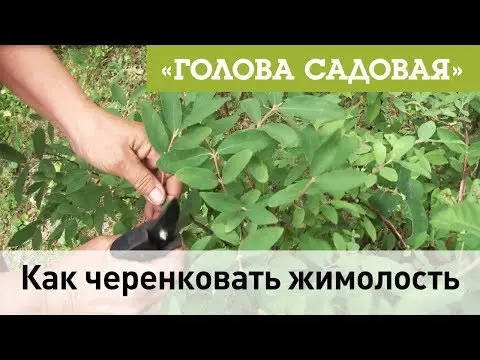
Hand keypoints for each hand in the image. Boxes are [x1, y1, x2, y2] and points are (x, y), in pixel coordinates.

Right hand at [49, 235, 183, 313]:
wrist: (52, 300)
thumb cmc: (74, 271)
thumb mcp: (103, 246)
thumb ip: (132, 242)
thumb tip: (150, 237)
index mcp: (137, 280)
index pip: (175, 265)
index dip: (179, 251)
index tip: (174, 243)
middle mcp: (142, 302)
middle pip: (173, 281)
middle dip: (172, 264)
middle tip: (164, 252)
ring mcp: (137, 315)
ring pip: (163, 296)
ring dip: (163, 280)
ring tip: (151, 268)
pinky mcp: (131, 321)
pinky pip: (150, 306)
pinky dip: (151, 294)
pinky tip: (139, 284)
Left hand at [67, 103, 181, 219]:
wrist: (76, 124)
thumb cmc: (99, 139)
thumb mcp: (121, 163)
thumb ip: (143, 181)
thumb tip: (161, 199)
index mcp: (155, 144)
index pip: (172, 170)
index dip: (172, 190)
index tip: (167, 210)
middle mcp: (154, 148)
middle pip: (165, 175)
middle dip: (164, 196)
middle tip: (158, 218)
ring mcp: (143, 153)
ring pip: (155, 178)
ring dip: (155, 195)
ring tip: (151, 216)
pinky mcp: (134, 159)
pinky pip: (145, 175)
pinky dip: (145, 189)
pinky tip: (146, 204)